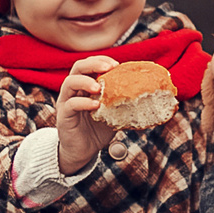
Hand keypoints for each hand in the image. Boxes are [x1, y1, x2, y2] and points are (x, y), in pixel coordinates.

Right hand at [53, 56, 120, 176]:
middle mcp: (73, 91)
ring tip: (99, 87)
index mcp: (85, 86)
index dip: (102, 60)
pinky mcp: (63, 116)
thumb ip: (124, 103)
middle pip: (78, 67)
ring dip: (86, 82)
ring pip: (70, 82)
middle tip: (109, 68)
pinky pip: (71, 104)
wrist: (84, 152)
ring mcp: (66, 102)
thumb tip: (150, 97)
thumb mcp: (114, 113)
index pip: (90, 65)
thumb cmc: (98, 130)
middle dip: (94, 64)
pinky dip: (83, 102)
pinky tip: (96, 105)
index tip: (117, 64)